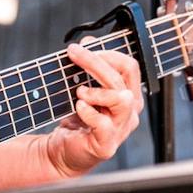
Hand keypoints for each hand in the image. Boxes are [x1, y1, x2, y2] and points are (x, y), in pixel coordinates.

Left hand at [44, 43, 144, 177]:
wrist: (63, 152)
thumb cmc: (77, 119)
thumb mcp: (83, 87)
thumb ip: (89, 65)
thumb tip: (89, 41)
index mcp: (128, 95)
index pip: (129, 66)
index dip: (108, 53)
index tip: (84, 47)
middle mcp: (129, 111)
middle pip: (122, 78)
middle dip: (95, 61)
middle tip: (73, 53)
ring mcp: (120, 129)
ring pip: (122, 99)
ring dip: (97, 90)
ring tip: (79, 91)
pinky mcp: (107, 144)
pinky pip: (104, 124)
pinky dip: (88, 112)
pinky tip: (78, 108)